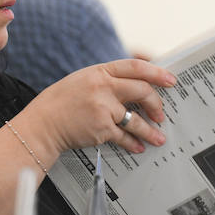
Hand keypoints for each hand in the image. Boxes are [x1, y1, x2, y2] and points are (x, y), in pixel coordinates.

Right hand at [29, 59, 176, 155]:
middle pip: (142, 90)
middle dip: (156, 104)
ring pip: (137, 118)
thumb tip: (137, 86)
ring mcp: (103, 108)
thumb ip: (108, 80)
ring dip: (151, 130)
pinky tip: (139, 147)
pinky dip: (134, 143)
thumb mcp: (84, 80)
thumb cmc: (62, 101)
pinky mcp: (101, 129)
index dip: (157, 72)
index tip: (171, 80)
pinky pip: (125, 136)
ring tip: (159, 137)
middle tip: (161, 114)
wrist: (43, 124)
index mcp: (99, 71)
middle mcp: (102, 87)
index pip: (135, 67)